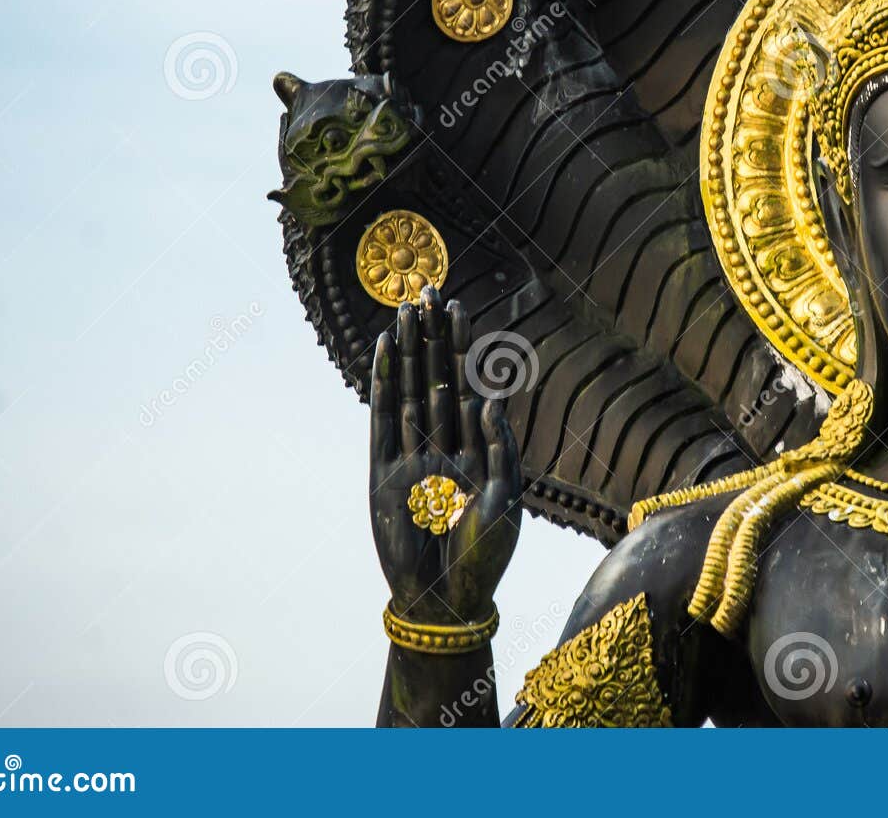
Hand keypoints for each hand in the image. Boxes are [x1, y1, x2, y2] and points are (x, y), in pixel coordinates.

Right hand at [369, 288, 522, 624]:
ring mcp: (413, 453)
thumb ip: (500, 447)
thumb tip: (487, 399)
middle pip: (436, 374)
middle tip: (427, 289)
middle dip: (432, 334)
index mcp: (477, 445)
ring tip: (404, 309)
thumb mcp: (506, 498)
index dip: (462, 345)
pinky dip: (382, 385)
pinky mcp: (386, 470)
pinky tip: (382, 354)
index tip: (458, 306)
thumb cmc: (486, 555)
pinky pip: (382, 419)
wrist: (448, 597)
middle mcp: (444, 441)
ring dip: (407, 349)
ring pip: (409, 387)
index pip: (468, 381)